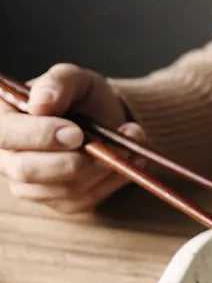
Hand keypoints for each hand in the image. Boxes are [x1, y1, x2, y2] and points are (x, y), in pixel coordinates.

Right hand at [0, 63, 144, 213]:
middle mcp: (9, 157)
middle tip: (102, 146)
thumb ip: (58, 83)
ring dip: (101, 168)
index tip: (77, 132)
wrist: (108, 122)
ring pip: (63, 189)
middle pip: (26, 170)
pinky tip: (127, 161)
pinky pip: (87, 199)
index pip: (4, 134)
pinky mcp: (62, 203)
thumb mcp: (75, 79)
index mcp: (4, 120)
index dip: (40, 135)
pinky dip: (113, 180)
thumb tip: (40, 104)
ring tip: (126, 145)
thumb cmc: (84, 98)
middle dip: (70, 161)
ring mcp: (34, 186)